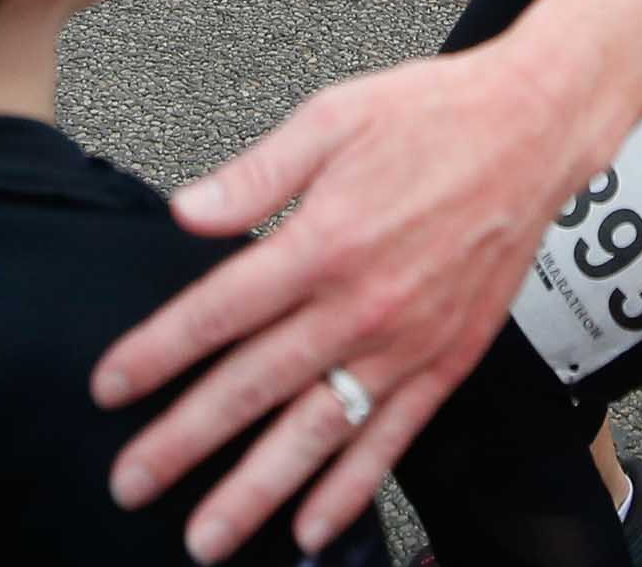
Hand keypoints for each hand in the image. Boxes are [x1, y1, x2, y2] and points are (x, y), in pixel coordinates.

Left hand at [92, 48, 580, 560]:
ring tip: (208, 538)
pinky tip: (312, 526)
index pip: (219, 311)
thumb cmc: (430, 117)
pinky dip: (351, 488)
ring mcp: (407, 344)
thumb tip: (185, 212)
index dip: (159, 353)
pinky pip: (391, 439)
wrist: (531, 134)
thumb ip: (254, 174)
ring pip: (317, 432)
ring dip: (257, 490)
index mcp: (324, 241)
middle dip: (185, 441)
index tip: (109, 387)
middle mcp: (362, 305)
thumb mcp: (331, 119)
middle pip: (255, 386)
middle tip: (131, 482)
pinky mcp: (447, 362)